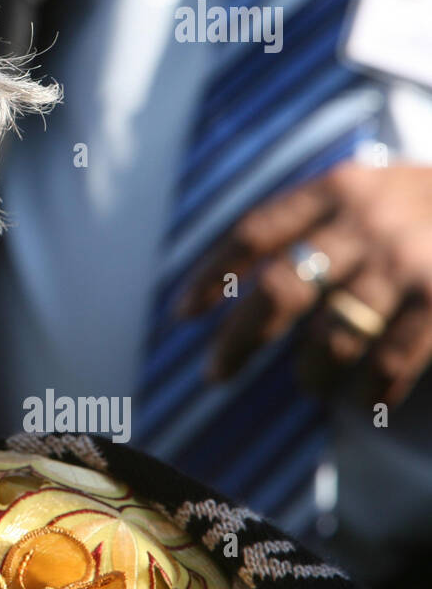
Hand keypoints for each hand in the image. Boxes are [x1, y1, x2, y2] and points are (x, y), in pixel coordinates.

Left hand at [181, 161, 431, 406]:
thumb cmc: (423, 202)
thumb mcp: (366, 187)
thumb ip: (310, 220)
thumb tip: (238, 277)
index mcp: (336, 187)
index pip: (253, 231)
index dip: (212, 273)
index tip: (182, 313)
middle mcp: (366, 222)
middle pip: (280, 289)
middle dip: (240, 339)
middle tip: (214, 373)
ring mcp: (406, 262)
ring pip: (332, 336)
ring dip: (311, 371)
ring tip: (308, 383)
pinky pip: (391, 360)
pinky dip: (372, 389)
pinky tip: (364, 401)